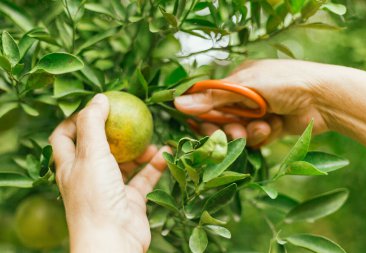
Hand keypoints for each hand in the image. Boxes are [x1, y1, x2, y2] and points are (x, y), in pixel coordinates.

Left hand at [49, 94, 169, 252]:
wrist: (113, 241)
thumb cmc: (95, 197)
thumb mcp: (90, 154)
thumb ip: (93, 123)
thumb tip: (99, 97)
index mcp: (70, 165)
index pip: (64, 136)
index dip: (74, 119)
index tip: (95, 107)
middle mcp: (89, 175)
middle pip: (98, 146)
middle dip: (113, 132)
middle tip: (129, 117)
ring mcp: (111, 187)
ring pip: (125, 162)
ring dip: (138, 149)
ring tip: (151, 140)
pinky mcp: (130, 199)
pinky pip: (145, 177)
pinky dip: (156, 165)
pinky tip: (167, 153)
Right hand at [175, 59, 331, 145]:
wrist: (325, 99)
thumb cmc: (285, 83)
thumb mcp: (246, 87)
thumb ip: (213, 99)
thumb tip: (178, 104)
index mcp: (237, 81)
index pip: (209, 101)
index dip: (204, 116)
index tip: (203, 127)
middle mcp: (245, 97)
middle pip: (222, 120)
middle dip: (227, 128)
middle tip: (234, 132)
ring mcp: (258, 113)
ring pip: (238, 132)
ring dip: (248, 132)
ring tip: (263, 126)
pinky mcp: (269, 128)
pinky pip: (255, 138)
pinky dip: (263, 135)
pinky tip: (274, 127)